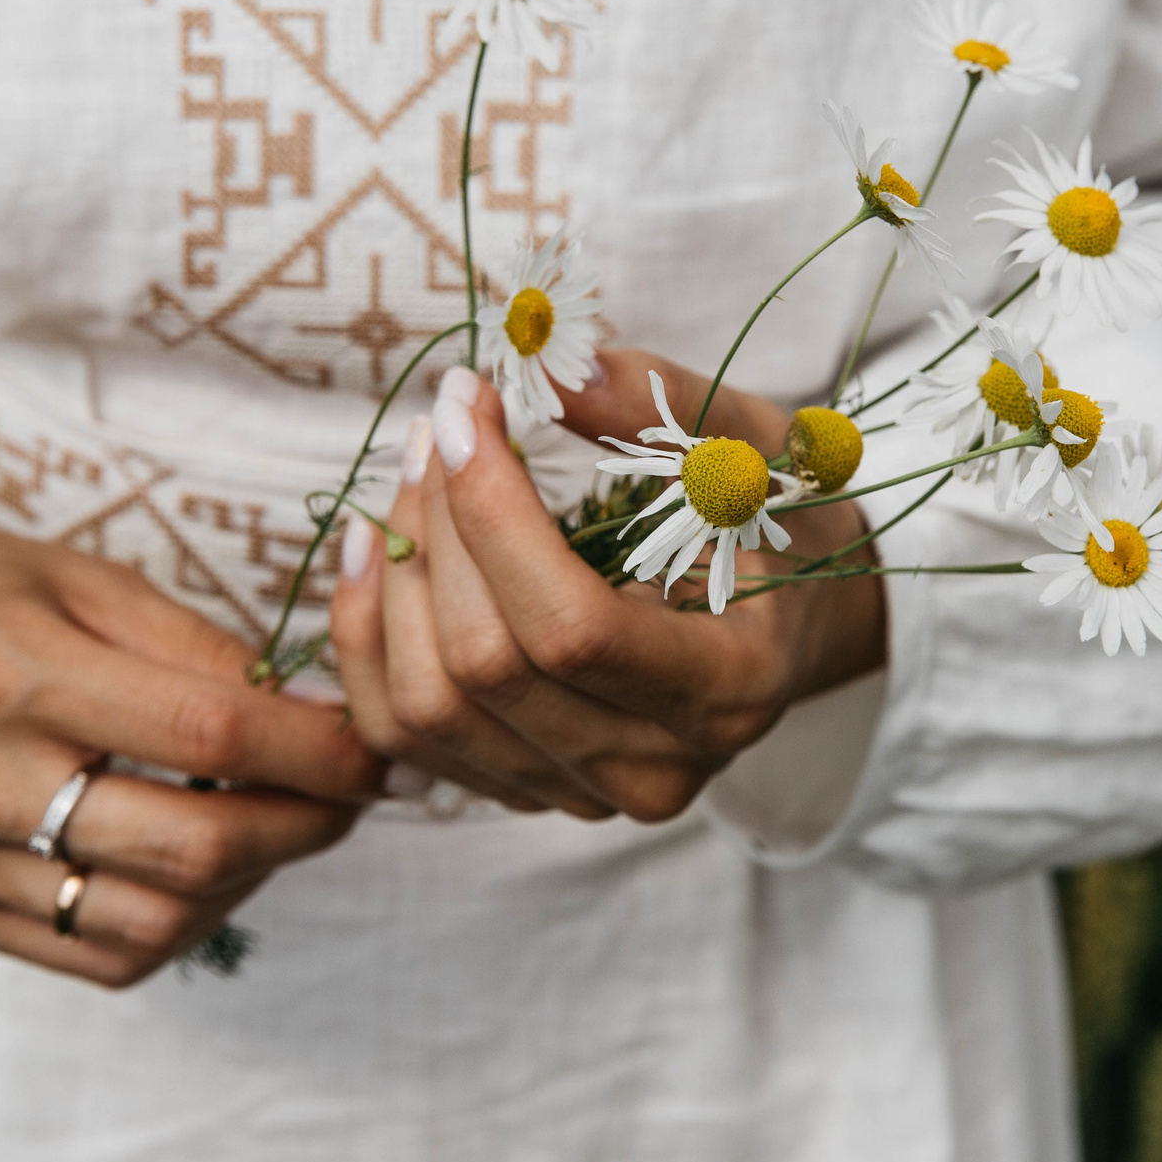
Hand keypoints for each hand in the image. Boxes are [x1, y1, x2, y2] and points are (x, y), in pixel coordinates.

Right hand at [0, 473, 386, 986]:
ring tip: (283, 826)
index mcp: (8, 668)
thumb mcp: (83, 577)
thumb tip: (322, 712)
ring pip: (153, 918)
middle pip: (191, 844)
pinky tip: (205, 869)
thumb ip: (200, 649)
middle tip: (353, 796)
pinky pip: (95, 954)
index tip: (380, 751)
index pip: (210, 736)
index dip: (321, 752)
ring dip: (252, 881)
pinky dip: (179, 922)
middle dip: (308, 825)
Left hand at [326, 351, 887, 822]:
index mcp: (729, 688)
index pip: (572, 628)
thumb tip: (544, 367)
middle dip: (438, 526)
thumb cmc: (779, 524)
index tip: (464, 405)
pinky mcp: (524, 790)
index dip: (493, 515)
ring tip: (409, 477)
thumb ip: (655, 403)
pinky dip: (366, 638)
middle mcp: (654, 767)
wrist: (794, 627)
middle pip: (486, 666)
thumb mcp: (749, 446)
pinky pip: (401, 734)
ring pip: (426, 709)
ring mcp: (583, 793)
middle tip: (437, 427)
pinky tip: (375, 549)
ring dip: (391, 579)